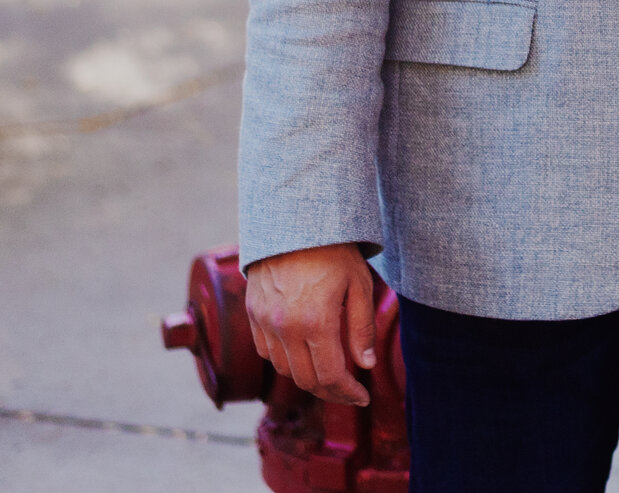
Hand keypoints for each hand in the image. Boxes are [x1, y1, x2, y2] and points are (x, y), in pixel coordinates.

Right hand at [245, 243, 380, 406]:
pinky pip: (265, 351)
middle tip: (349, 392)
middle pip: (305, 380)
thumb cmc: (334, 250)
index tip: (363, 397)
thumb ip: (361, 329)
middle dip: (329, 392)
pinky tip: (303, 355)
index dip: (347, 392)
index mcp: (315, 321)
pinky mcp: (253, 313)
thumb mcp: (358, 285)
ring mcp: (264, 321)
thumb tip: (365, 365)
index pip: (330, 376)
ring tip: (329, 375)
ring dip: (306, 379)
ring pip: (283, 369)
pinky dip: (285, 361)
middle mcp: (284, 326)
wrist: (294, 220)